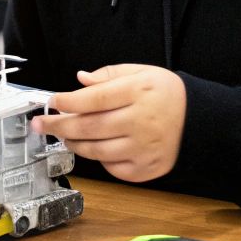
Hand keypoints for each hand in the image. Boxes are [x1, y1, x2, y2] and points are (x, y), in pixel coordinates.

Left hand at [32, 64, 186, 182]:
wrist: (200, 120)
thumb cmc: (165, 93)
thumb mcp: (141, 72)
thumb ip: (108, 74)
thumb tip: (80, 80)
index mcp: (138, 92)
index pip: (93, 99)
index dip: (67, 101)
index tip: (52, 101)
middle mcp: (141, 121)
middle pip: (89, 127)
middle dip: (59, 125)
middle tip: (41, 124)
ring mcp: (144, 148)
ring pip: (96, 151)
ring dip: (74, 143)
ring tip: (64, 136)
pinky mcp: (147, 168)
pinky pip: (112, 168)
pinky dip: (99, 159)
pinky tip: (94, 147)